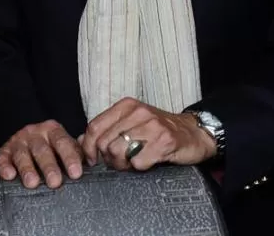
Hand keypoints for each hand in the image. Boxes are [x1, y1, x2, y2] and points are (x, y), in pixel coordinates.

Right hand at [0, 120, 83, 188]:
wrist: (27, 139)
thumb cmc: (52, 148)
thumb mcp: (65, 146)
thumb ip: (78, 151)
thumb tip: (92, 157)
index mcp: (53, 130)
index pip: (62, 142)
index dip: (69, 157)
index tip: (76, 173)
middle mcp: (34, 133)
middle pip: (42, 149)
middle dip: (49, 166)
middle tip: (55, 182)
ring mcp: (18, 141)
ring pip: (22, 154)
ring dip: (27, 168)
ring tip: (33, 183)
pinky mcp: (4, 151)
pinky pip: (2, 158)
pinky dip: (4, 166)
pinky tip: (9, 175)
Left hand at [80, 97, 215, 170]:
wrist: (193, 133)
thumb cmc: (158, 130)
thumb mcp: (131, 123)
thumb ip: (106, 130)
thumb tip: (81, 141)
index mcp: (126, 105)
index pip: (94, 126)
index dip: (88, 147)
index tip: (92, 159)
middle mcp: (138, 112)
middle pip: (104, 142)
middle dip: (108, 159)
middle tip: (120, 162)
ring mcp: (152, 126)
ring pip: (118, 152)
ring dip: (123, 164)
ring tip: (133, 162)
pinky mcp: (164, 142)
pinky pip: (138, 162)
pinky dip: (140, 167)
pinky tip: (149, 161)